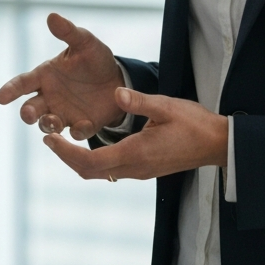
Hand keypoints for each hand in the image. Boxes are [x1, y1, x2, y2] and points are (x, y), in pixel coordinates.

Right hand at [0, 12, 125, 139]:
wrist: (119, 79)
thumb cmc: (94, 58)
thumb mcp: (84, 42)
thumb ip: (68, 32)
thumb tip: (51, 16)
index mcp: (46, 75)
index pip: (22, 83)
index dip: (11, 90)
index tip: (0, 98)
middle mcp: (50, 97)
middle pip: (31, 107)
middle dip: (27, 112)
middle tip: (28, 114)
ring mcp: (64, 113)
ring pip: (48, 123)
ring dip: (48, 124)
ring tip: (53, 121)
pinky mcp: (83, 125)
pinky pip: (77, 132)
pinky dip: (77, 130)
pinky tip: (82, 125)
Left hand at [43, 87, 227, 179]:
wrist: (216, 144)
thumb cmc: (193, 123)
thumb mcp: (166, 106)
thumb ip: (139, 100)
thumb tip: (116, 92)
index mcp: (136, 153)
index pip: (91, 161)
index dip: (66, 152)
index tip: (49, 139)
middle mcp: (134, 168)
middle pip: (90, 171)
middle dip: (67, 157)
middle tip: (48, 138)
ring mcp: (139, 171)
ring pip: (100, 172)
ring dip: (78, 159)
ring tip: (61, 139)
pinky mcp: (144, 168)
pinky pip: (111, 169)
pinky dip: (93, 159)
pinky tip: (87, 143)